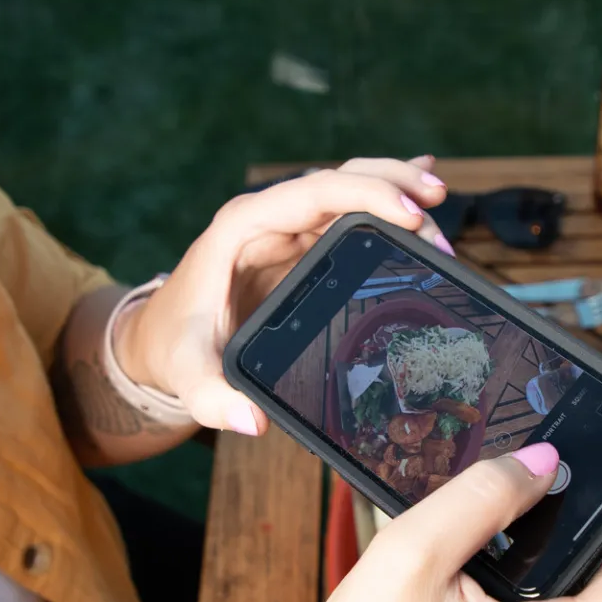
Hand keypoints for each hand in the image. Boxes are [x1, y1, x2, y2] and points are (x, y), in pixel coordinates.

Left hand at [118, 157, 451, 433]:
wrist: (160, 339)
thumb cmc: (174, 347)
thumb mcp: (186, 373)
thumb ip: (211, 397)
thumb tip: (250, 421)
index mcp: (242, 229)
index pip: (309, 195)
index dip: (363, 196)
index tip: (410, 217)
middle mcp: (268, 218)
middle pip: (337, 179)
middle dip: (390, 185)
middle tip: (436, 210)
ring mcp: (288, 229)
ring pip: (349, 189)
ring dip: (396, 189)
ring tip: (440, 197)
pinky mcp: (302, 247)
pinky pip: (349, 214)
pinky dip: (385, 202)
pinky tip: (422, 197)